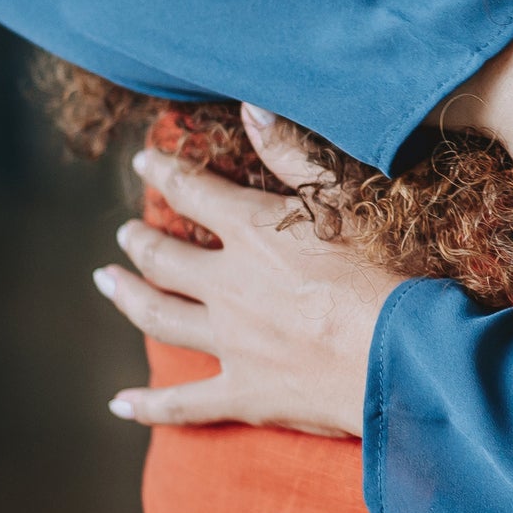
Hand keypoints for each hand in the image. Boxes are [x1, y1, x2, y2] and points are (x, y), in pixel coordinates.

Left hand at [92, 131, 409, 435]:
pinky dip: (150, 405)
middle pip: (165, 258)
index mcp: (254, 233)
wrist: (402, 355)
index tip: (143, 163)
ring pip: (160, 317)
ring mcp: (232, 342)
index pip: (194, 192)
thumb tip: (253, 107)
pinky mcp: (246, 392)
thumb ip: (294, 155)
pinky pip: (185, 402)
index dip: (165, 173)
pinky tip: (120, 404)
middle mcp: (229, 285)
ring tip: (109, 282)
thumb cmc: (389, 272)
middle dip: (141, 241)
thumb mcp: (347, 202)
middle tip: (125, 233)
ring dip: (129, 296)